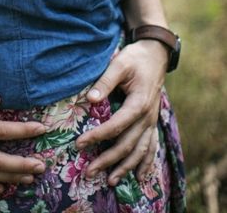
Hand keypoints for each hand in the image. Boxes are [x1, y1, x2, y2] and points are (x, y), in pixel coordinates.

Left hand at [75, 39, 167, 183]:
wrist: (155, 54)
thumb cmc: (135, 58)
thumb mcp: (119, 64)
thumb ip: (104, 82)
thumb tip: (90, 100)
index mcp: (139, 104)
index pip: (116, 126)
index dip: (97, 137)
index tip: (79, 144)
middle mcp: (147, 117)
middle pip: (127, 145)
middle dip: (108, 160)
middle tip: (89, 172)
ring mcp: (151, 121)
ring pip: (140, 150)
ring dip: (126, 167)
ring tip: (110, 181)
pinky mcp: (152, 121)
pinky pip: (151, 146)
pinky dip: (146, 162)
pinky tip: (140, 176)